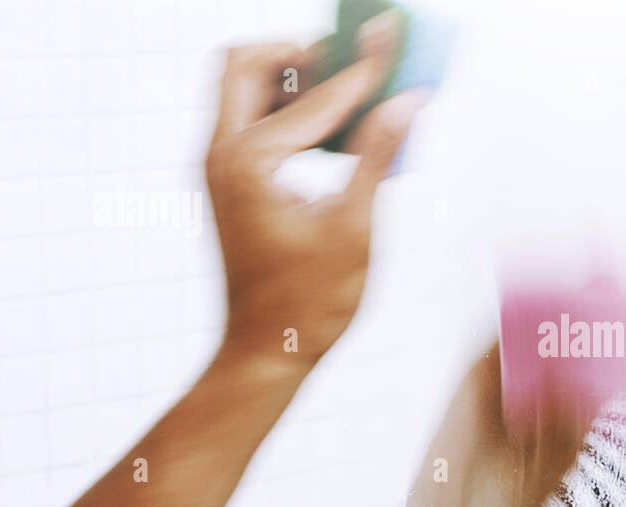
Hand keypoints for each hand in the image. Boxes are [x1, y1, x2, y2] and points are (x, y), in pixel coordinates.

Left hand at [204, 24, 429, 369]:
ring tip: (350, 89)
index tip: (392, 37)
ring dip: (293, 77)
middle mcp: (221, 155)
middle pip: (246, 63)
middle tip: (352, 60)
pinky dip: (288, 109)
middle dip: (302, 52)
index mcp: (250, 163)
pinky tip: (336, 131)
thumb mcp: (354, 229)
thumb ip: (377, 156)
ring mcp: (218, 168)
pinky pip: (250, 120)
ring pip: (242, 87)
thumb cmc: (309, 304)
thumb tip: (407, 101)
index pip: (316, 97)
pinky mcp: (229, 182)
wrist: (266, 351)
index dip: (364, 69)